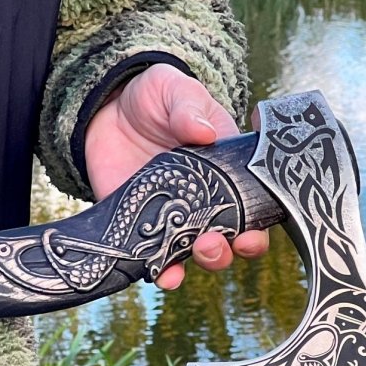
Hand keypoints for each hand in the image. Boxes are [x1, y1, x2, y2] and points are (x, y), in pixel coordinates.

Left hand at [83, 62, 268, 289]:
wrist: (108, 110)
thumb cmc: (156, 99)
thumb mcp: (175, 92)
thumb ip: (188, 108)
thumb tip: (202, 132)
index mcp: (228, 171)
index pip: (254, 207)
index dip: (258, 227)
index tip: (251, 232)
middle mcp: (206, 201)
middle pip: (228, 240)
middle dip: (225, 250)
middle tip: (212, 242)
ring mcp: (174, 217)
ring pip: (193, 255)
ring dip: (196, 263)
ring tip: (187, 258)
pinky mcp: (141, 225)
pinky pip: (153, 256)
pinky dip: (158, 269)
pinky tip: (158, 274)